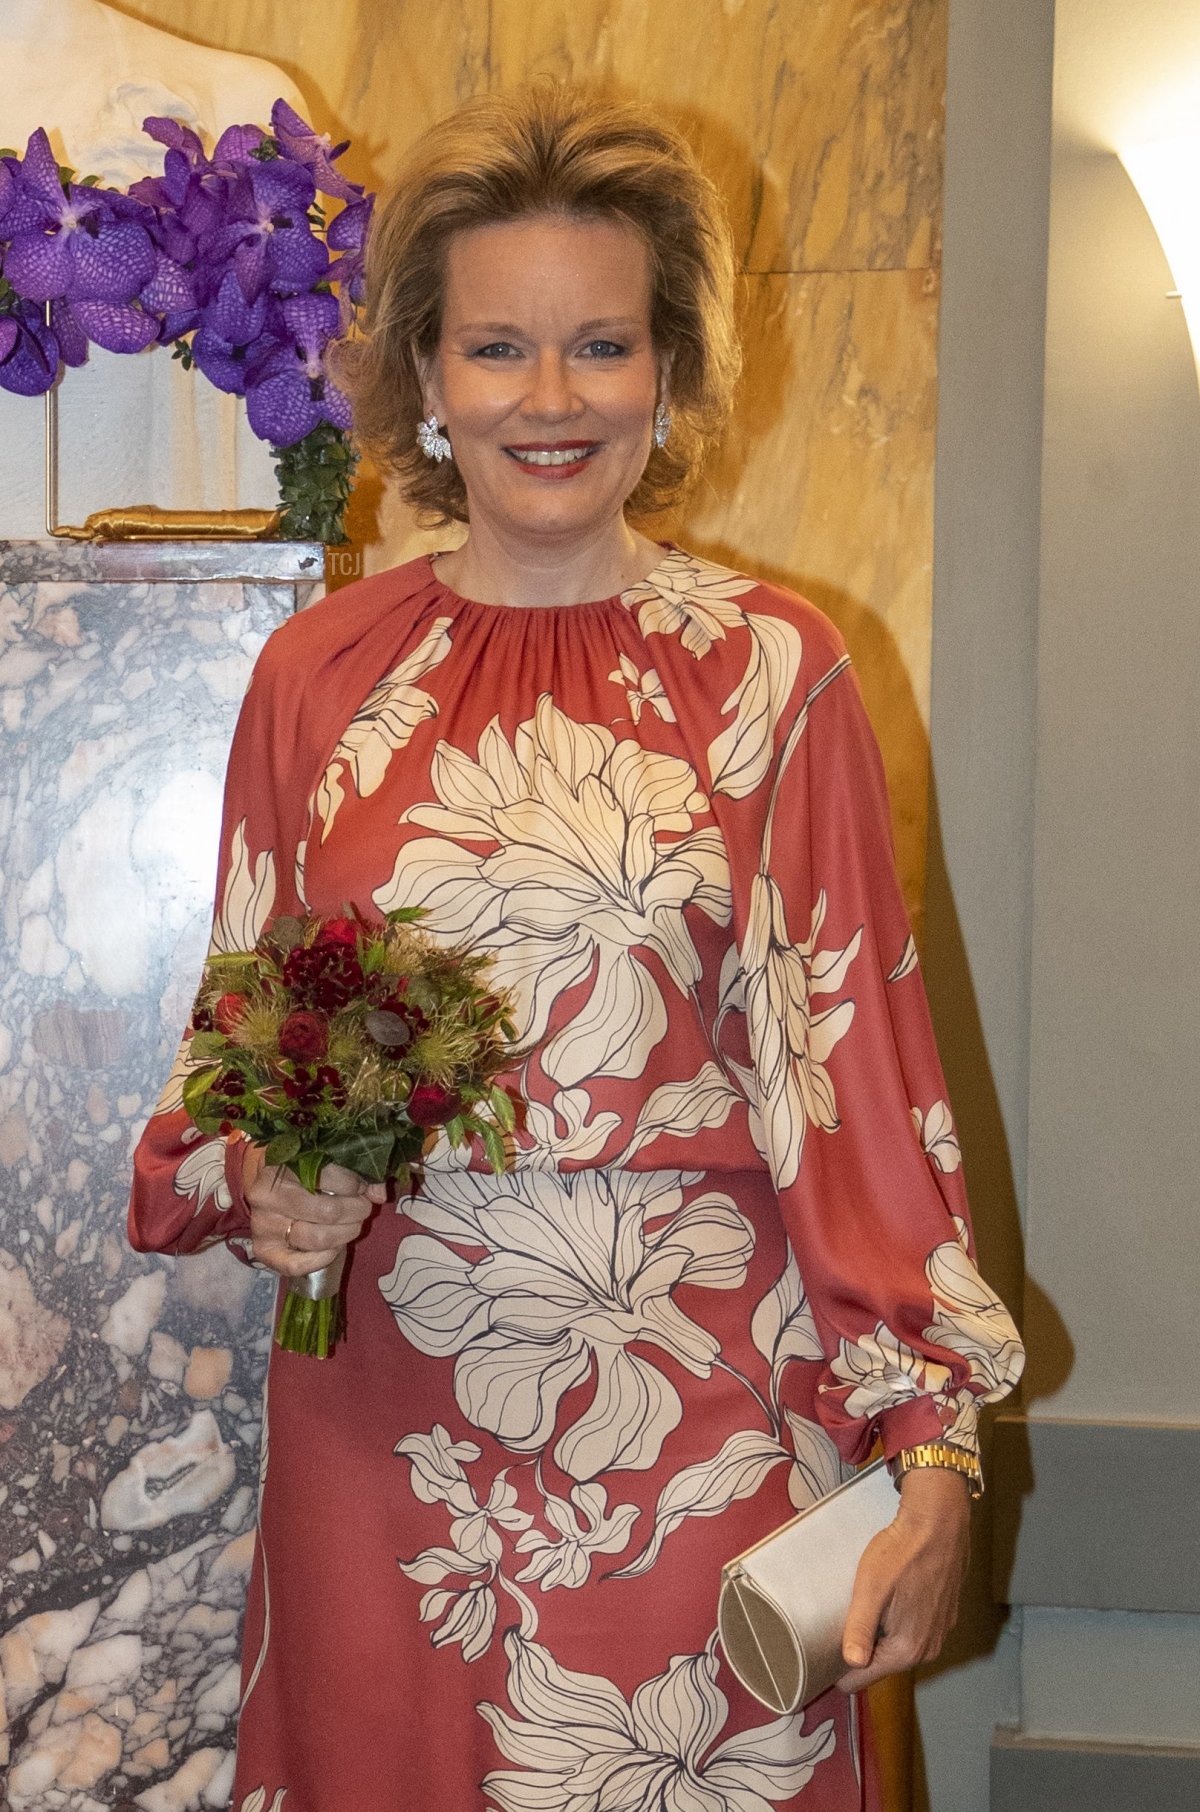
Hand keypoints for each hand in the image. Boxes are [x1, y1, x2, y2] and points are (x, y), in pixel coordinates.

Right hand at [243, 1144, 386, 1276]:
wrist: (266, 1190)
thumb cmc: (299, 1173)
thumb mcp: (322, 1164)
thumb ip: (353, 1175)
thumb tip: (380, 1193)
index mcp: (279, 1165)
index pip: (326, 1176)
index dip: (354, 1184)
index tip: (363, 1187)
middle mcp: (265, 1196)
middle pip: (327, 1211)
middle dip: (355, 1211)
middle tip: (363, 1208)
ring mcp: (262, 1226)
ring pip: (317, 1238)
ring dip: (345, 1234)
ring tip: (353, 1225)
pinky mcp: (263, 1251)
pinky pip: (297, 1264)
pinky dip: (323, 1258)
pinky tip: (335, 1247)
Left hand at [837, 1467, 970, 1692]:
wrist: (939, 1521)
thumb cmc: (903, 1551)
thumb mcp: (870, 1589)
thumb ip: (860, 1630)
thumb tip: (851, 1664)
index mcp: (908, 1649)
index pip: (863, 1678)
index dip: (840, 1668)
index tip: (825, 1649)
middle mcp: (928, 1648)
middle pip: (881, 1663)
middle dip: (862, 1648)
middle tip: (844, 1618)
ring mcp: (940, 1631)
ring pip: (898, 1646)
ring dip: (881, 1632)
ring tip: (866, 1604)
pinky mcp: (945, 1614)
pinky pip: (913, 1629)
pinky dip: (898, 1620)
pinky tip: (891, 1596)